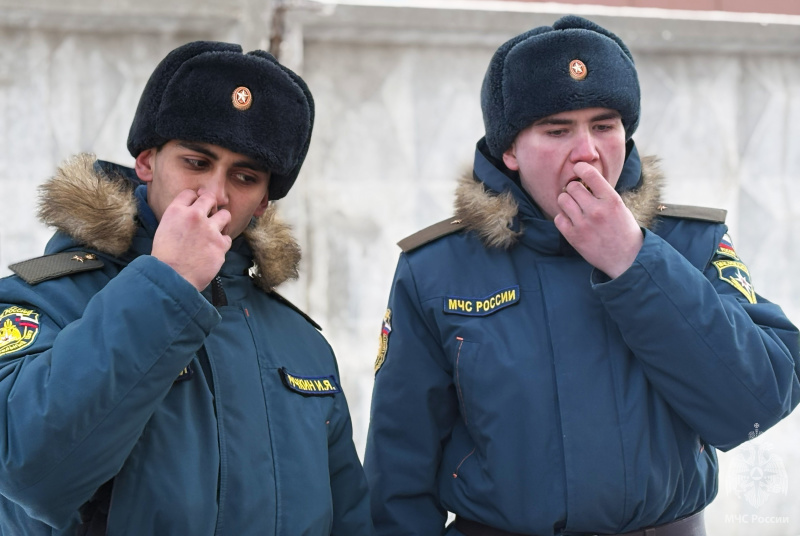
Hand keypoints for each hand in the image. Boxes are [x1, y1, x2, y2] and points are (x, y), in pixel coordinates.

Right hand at [151, 189, 231, 290]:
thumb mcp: (164, 230)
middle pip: (210, 198)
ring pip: (225, 215)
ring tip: (215, 231)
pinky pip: (228, 238)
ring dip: (222, 222)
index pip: (190, 193)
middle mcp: (194, 216)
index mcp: (176, 211)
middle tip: (210, 215)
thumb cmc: (165, 258)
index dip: (194, 199)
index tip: (196, 206)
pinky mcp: (220, 244)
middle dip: (211, 205)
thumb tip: (189, 214)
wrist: (171, 278)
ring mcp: (209, 229)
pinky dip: (222, 244)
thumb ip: (178, 219)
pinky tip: (214, 250)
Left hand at [553, 162, 642, 278]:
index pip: (590, 174)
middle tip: (578, 195)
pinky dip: (562, 218)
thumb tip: (583, 178)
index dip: (580, 168)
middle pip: (572, 187)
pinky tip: (571, 220)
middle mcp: (596, 210)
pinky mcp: (573, 237)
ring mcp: (583, 224)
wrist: (626, 259)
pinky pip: (558, 218)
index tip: (577, 168)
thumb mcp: (619, 206)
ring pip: (562, 200)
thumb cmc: (623, 230)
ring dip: (566, 201)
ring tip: (573, 207)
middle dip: (573, 189)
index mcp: (611, 200)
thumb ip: (602, 193)